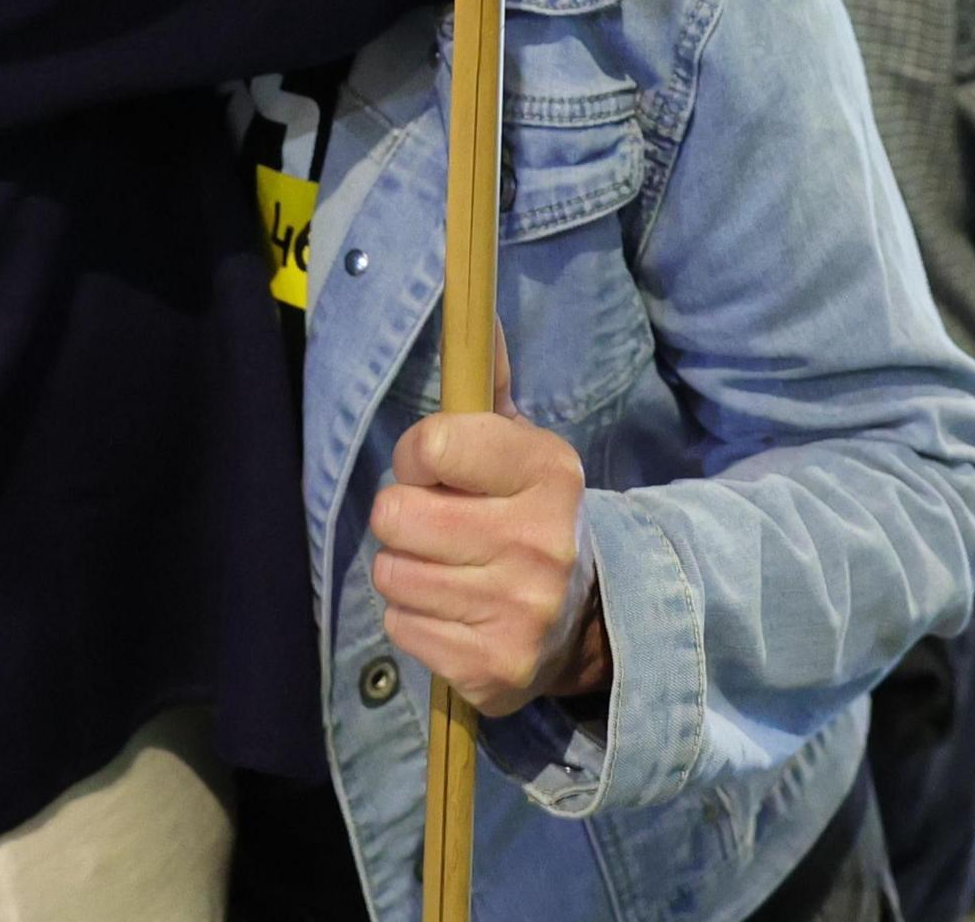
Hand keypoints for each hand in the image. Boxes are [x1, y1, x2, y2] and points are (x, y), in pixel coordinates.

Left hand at [370, 410, 602, 719]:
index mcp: (548, 471)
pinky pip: (400, 628)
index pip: (430, 445)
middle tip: (436, 527)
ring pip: (390, 575)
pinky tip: (451, 611)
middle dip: (403, 520)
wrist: (584, 617)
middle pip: (395, 516)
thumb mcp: (519, 445)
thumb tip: (473, 307)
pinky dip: (413, 620)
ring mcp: (519, 610)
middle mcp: (540, 541)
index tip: (438, 472)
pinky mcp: (494, 667)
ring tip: (446, 570)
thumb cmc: (526, 513)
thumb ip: (487, 382)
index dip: (417, 458)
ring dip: (405, 571)